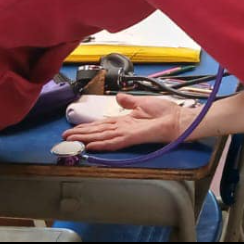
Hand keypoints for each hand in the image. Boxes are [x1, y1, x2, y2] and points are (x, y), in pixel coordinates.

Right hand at [62, 93, 194, 150]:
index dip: (88, 127)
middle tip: (64, 138)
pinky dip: (102, 144)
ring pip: (102, 137)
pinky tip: (91, 146)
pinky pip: (115, 141)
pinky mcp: (133, 137)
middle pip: (98, 132)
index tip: (74, 129)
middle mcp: (123, 128)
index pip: (102, 125)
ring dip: (86, 139)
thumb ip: (129, 101)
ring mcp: (127, 133)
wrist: (179, 119)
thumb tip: (118, 97)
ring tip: (71, 141)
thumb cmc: (165, 112)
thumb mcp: (143, 102)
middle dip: (81, 135)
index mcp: (125, 121)